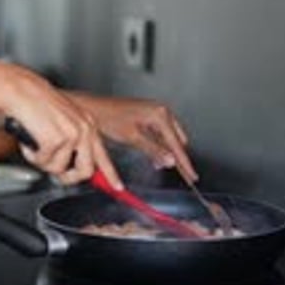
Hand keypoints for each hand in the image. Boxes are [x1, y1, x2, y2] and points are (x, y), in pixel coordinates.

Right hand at [2, 66, 122, 188]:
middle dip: (69, 178)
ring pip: (59, 169)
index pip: (103, 155)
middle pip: (85, 171)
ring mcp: (72, 135)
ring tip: (37, 147)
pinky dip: (32, 156)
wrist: (23, 91)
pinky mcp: (56, 140)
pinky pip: (43, 162)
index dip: (111, 175)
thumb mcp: (64, 120)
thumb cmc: (37, 104)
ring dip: (44, 163)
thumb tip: (73, 166)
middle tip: (57, 174)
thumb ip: (74, 141)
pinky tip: (30, 143)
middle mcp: (84, 129)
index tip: (118, 187)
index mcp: (88, 124)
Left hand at [69, 93, 197, 181]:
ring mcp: (155, 112)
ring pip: (169, 138)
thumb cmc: (108, 118)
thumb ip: (154, 150)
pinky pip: (160, 134)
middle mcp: (161, 111)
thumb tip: (170, 161)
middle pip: (177, 140)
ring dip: (167, 152)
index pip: (177, 143)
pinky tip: (156, 158)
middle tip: (183, 175)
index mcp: (160, 114)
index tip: (191, 175)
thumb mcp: (133, 138)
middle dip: (177, 156)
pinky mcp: (148, 116)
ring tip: (166, 167)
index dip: (184, 162)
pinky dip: (160, 146)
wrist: (93, 109)